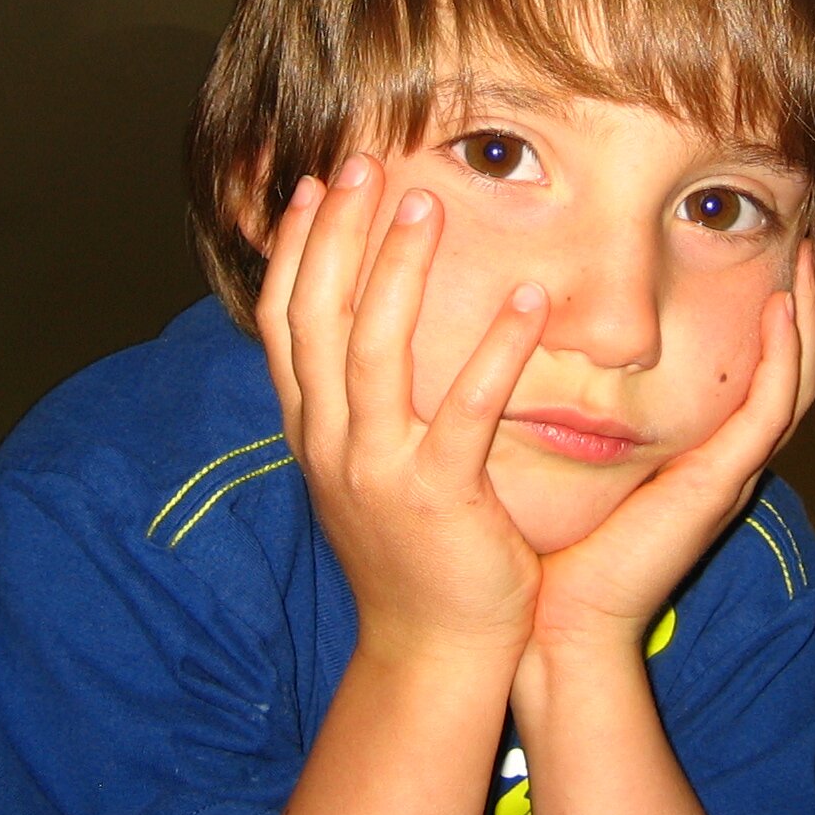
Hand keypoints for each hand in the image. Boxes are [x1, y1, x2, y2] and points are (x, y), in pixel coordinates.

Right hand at [256, 155, 545, 665]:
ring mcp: (379, 471)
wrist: (430, 651)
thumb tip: (350, 319)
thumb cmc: (408, 551)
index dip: (296, 249)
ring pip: (375, 352)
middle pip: (319, 319)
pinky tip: (528, 299)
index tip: (315, 186)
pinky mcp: (438, 498)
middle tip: (361, 163)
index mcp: (312, 431)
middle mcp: (332, 444)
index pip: (286, 322)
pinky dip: (495, 350)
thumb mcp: (359, 466)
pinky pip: (466, 411)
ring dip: (398, 270)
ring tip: (425, 203)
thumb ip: (347, 398)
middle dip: (336, 235)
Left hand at [525, 240, 814, 656]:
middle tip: (802, 251)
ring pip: (792, 387)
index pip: (754, 381)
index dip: (767, 328)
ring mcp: (732, 476)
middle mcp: (728, 466)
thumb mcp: (586, 464)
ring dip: (804, 324)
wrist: (565, 620)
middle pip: (788, 378)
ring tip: (803, 265)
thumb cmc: (564, 548)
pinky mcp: (721, 485)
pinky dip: (783, 361)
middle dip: (800, 314)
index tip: (764, 267)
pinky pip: (770, 413)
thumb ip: (592, 420)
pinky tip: (781, 312)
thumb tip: (564, 363)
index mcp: (702, 461)